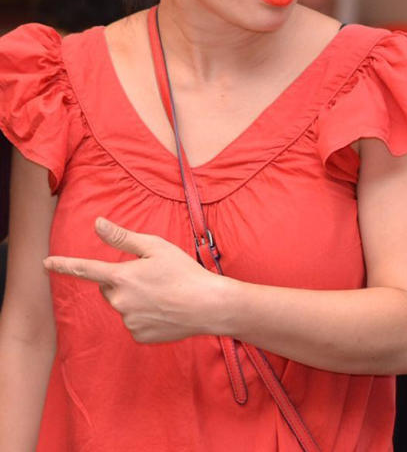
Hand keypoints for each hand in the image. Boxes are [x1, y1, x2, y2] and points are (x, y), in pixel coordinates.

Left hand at [43, 217, 218, 342]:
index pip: (86, 269)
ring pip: (124, 305)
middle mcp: (119, 301)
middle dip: (124, 281)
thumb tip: (98, 224)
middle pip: (110, 288)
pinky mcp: (138, 335)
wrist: (207, 305)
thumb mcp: (156, 247)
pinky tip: (166, 309)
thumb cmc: (184, 272)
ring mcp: (128, 320)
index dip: (65, 265)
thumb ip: (123, 237)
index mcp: (121, 277)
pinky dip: (146, 315)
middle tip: (152, 276)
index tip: (46, 263)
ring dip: (137, 298)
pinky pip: (135, 322)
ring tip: (164, 294)